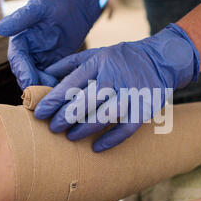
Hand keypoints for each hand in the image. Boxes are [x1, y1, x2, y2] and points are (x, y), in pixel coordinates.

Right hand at [0, 0, 100, 88]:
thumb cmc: (58, 3)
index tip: (29, 82)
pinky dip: (55, 87)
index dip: (23, 72)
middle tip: (43, 95)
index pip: (17, 60)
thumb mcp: (40, 7)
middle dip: (33, 86)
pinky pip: (51, 80)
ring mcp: (40, 61)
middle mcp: (28, 54)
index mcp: (20, 41)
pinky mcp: (53, 67)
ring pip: (38, 80)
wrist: (78, 8)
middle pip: (26, 74)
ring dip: (44, 89)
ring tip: (54, 94)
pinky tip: (63, 92)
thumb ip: (21, 18)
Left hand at [34, 23, 199, 151]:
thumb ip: (71, 63)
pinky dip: (111, 140)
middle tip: (53, 128)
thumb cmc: (123, 58)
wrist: (161, 60)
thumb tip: (45, 74)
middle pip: (85, 102)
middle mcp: (114, 78)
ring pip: (104, 117)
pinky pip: (126, 128)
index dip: (52, 101)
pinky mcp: (145, 108)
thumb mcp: (98, 53)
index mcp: (99, 63)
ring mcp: (131, 94)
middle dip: (65, 117)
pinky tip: (97, 148)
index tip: (39, 113)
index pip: (71, 84)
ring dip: (84, 129)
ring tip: (71, 137)